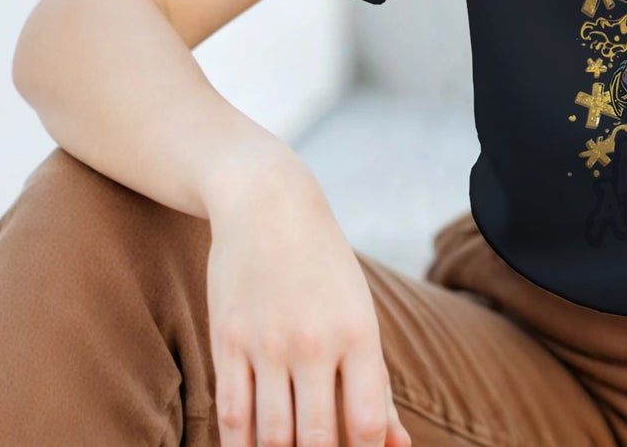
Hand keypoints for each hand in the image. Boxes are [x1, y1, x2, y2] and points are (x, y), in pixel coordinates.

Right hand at [203, 147, 411, 446]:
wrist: (268, 204)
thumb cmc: (325, 268)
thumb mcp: (361, 314)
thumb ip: (377, 384)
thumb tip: (400, 446)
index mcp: (358, 332)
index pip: (368, 422)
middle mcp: (314, 341)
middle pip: (317, 440)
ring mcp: (267, 343)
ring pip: (271, 438)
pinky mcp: (227, 342)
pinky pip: (230, 417)